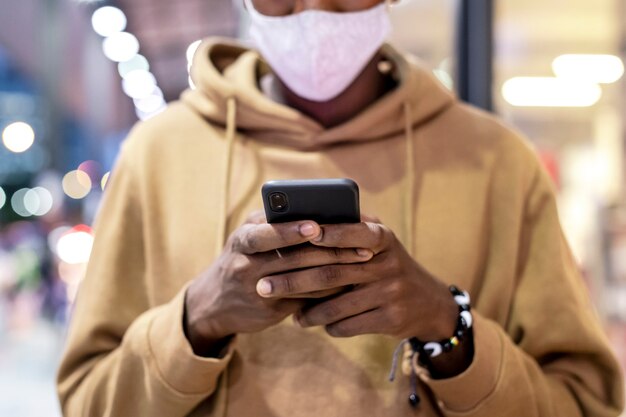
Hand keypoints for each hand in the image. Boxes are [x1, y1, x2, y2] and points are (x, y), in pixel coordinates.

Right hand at [184, 212, 373, 355]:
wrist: (214, 301)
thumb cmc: (243, 257)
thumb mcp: (249, 237)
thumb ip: (275, 224)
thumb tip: (322, 214)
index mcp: (243, 239)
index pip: (267, 232)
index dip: (292, 230)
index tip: (317, 226)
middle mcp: (246, 264)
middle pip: (293, 256)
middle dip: (330, 250)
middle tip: (361, 246)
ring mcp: (258, 289)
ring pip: (303, 279)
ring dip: (336, 270)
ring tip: (362, 261)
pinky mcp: (270, 309)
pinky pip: (305, 299)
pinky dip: (328, 290)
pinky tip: (350, 281)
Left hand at [256, 220, 457, 340]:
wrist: (427, 302)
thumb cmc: (387, 264)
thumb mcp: (379, 241)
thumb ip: (350, 227)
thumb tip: (303, 217)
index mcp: (383, 238)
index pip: (354, 231)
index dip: (328, 233)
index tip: (299, 234)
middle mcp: (388, 263)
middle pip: (331, 273)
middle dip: (292, 281)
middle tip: (263, 286)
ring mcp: (391, 293)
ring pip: (336, 305)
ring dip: (306, 312)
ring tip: (288, 314)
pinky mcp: (390, 319)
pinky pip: (347, 325)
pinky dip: (327, 325)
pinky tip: (313, 323)